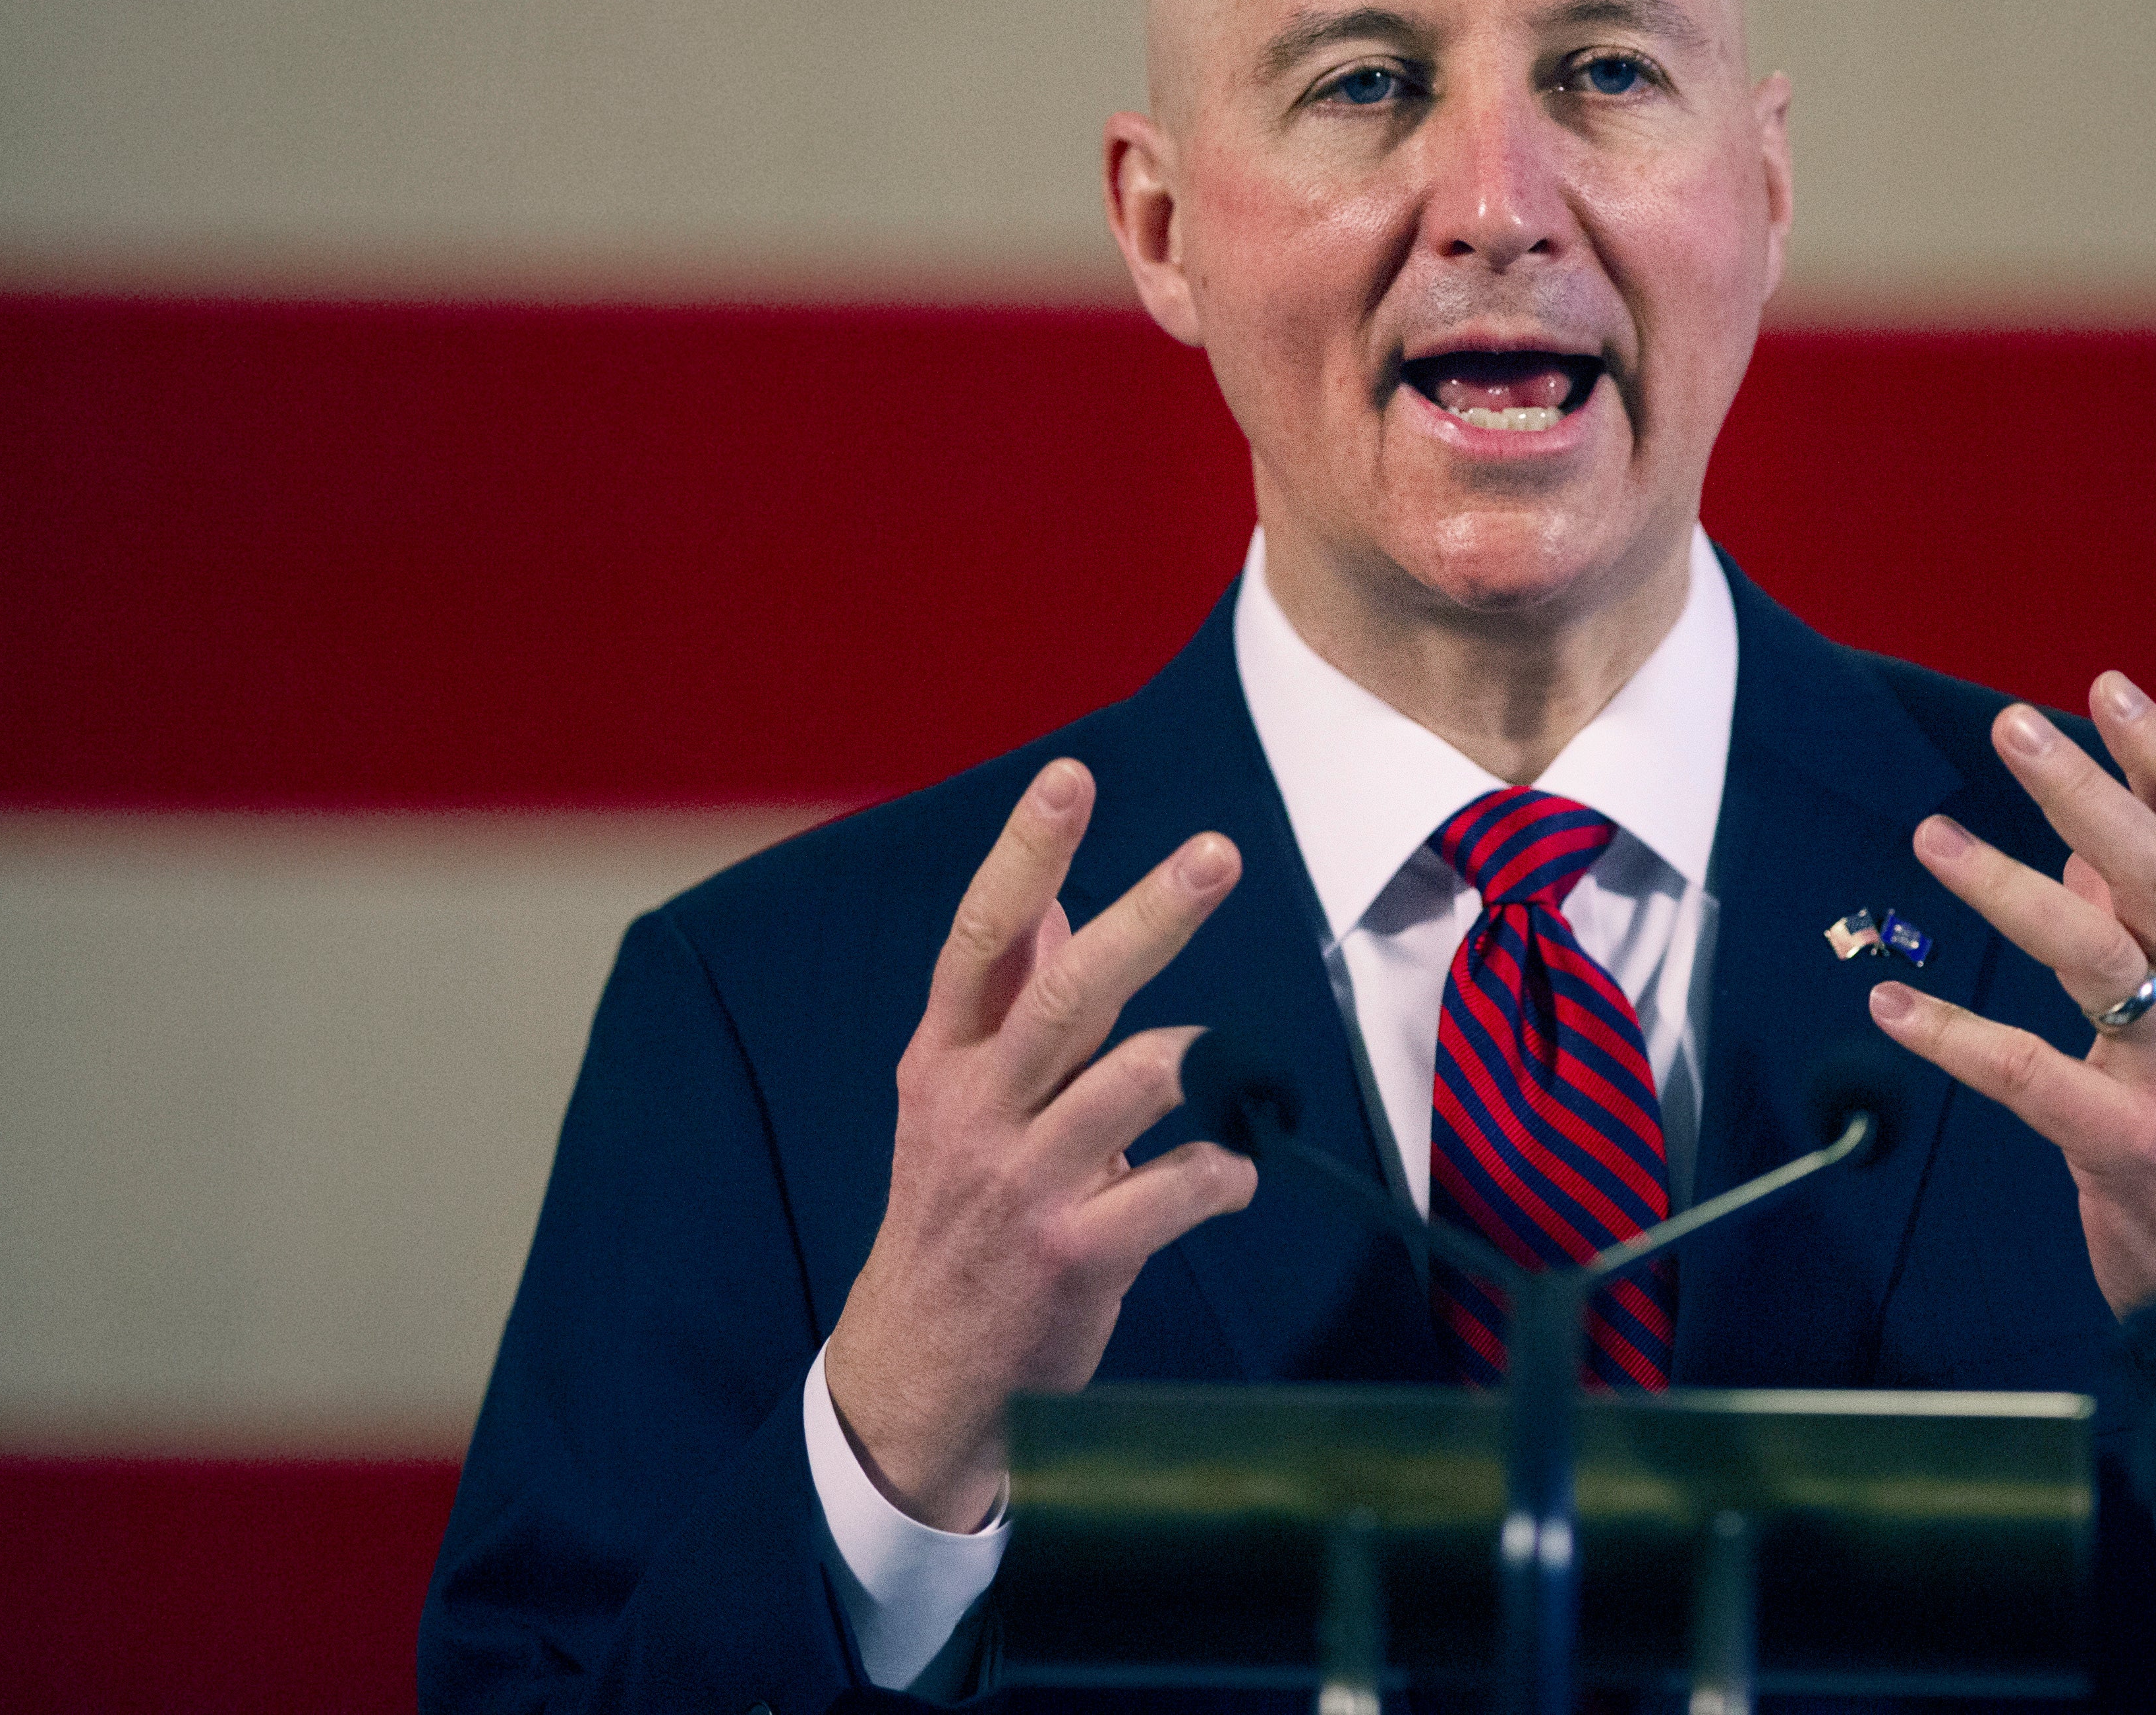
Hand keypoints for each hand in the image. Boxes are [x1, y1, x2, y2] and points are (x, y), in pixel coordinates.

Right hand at [825, 757, 1258, 1529]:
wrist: (916, 1377)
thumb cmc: (955, 1220)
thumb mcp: (957, 1105)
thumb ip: (1004, 1009)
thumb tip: (1046, 907)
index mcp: (944, 1061)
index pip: (981, 939)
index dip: (1025, 854)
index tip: (1069, 777)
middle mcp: (977, 1110)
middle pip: (1065, 990)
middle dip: (1146, 915)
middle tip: (1215, 854)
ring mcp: (1024, 1183)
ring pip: (1135, 1079)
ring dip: (1205, 1061)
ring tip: (1239, 1068)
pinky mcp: (1074, 1253)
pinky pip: (1179, 1185)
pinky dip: (1226, 1172)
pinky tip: (1233, 1175)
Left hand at [1867, 673, 2155, 1360]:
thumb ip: (2149, 932)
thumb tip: (2083, 840)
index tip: (2105, 687)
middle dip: (2087, 787)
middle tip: (2012, 726)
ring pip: (2099, 953)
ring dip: (2007, 887)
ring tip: (1932, 838)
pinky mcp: (2130, 1146)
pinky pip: (2028, 1073)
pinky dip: (1953, 1034)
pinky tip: (1890, 1004)